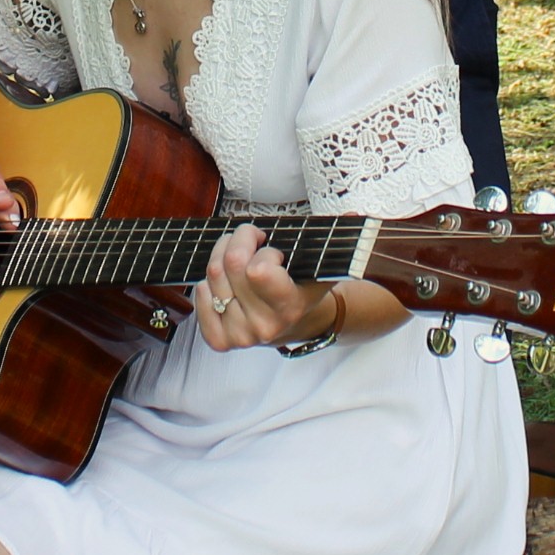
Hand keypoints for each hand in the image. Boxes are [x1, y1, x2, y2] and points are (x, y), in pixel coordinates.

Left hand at [196, 224, 329, 350]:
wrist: (296, 324)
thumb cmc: (304, 288)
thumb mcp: (322, 264)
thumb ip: (335, 239)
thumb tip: (354, 214)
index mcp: (290, 307)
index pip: (257, 269)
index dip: (264, 250)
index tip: (273, 250)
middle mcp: (264, 326)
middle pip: (230, 265)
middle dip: (239, 240)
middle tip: (251, 240)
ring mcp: (241, 335)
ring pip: (211, 276)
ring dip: (221, 255)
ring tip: (239, 256)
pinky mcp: (220, 339)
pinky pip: (200, 298)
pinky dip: (208, 283)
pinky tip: (226, 282)